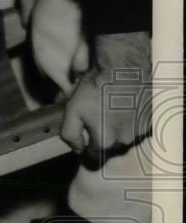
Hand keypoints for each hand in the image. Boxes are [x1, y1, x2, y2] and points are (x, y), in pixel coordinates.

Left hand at [60, 32, 151, 160]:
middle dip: (104, 135)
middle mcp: (126, 140)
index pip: (93, 155)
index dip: (87, 145)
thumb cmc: (95, 89)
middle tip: (98, 116)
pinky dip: (132, 119)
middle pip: (111, 146)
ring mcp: (141, 129)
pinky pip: (139, 125)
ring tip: (112, 109)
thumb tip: (77, 148)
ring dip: (119, 127)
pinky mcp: (151, 118)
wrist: (124, 67)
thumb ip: (70, 135)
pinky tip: (126, 106)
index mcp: (105, 142)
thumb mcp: (72, 111)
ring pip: (126, 136)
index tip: (85, 133)